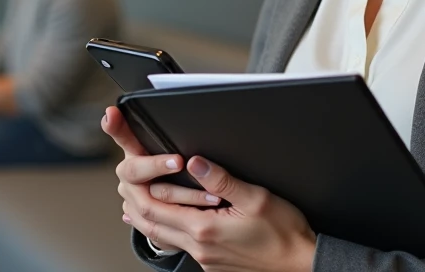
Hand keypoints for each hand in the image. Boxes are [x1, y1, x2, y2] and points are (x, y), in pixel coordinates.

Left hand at [103, 107, 316, 271]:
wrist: (300, 263)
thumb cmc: (284, 233)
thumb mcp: (255, 197)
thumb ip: (221, 179)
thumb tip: (196, 162)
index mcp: (205, 229)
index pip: (156, 207)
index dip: (141, 186)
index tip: (133, 167)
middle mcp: (199, 247)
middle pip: (152, 225)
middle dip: (135, 202)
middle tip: (125, 184)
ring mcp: (204, 259)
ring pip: (162, 237)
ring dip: (146, 218)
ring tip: (133, 202)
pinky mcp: (212, 264)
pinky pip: (179, 245)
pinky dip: (165, 230)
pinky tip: (166, 223)